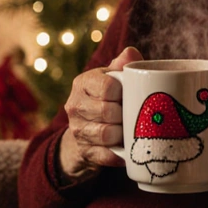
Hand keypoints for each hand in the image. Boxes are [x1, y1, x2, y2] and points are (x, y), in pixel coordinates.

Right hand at [56, 47, 142, 182]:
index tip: (129, 94)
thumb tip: (132, 53)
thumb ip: (122, 64)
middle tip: (133, 114)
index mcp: (83, 83)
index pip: (107, 87)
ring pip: (106, 134)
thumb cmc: (106, 97)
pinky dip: (119, 154)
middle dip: (124, 115)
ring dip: (122, 134)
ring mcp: (77, 129)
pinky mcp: (84, 151)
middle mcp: (74, 105)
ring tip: (129, 130)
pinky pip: (105, 155)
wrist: (87, 127)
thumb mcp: (111, 78)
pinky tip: (127, 150)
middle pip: (107, 112)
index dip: (122, 93)